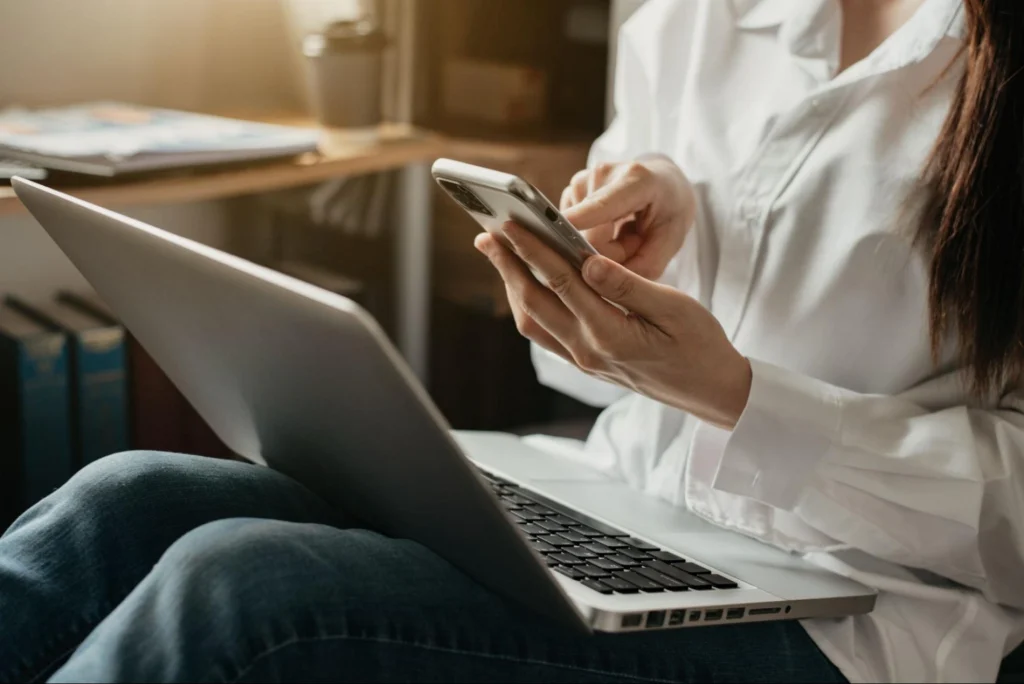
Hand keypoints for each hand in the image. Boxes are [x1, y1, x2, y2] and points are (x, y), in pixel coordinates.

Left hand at [475, 222, 750, 429]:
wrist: (711, 392)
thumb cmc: (701, 346)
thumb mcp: (675, 308)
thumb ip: (629, 285)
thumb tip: (590, 261)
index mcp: (611, 334)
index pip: (561, 282)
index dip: (533, 250)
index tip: (512, 224)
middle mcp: (588, 351)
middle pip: (534, 302)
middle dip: (508, 265)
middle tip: (487, 234)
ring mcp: (584, 361)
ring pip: (533, 321)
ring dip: (512, 286)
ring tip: (499, 254)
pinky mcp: (586, 363)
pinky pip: (545, 333)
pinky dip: (530, 305)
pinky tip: (526, 283)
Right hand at [560, 156, 695, 280]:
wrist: (663, 183)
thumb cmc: (670, 211)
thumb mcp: (671, 243)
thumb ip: (641, 267)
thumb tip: (602, 285)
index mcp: (637, 181)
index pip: (604, 204)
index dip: (582, 217)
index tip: (563, 230)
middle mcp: (603, 174)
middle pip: (589, 234)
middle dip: (609, 253)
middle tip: (635, 244)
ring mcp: (582, 180)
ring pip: (579, 236)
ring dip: (602, 247)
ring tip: (626, 234)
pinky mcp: (570, 190)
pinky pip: (574, 232)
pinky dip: (593, 239)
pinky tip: (611, 229)